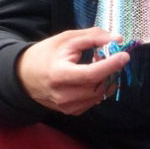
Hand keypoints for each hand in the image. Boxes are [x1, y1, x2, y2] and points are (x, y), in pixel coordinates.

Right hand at [16, 28, 130, 115]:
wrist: (25, 75)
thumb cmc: (47, 54)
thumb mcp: (67, 38)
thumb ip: (93, 37)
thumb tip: (117, 39)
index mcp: (58, 75)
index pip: (90, 74)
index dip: (110, 65)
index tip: (124, 55)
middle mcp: (62, 95)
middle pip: (97, 85)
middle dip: (108, 70)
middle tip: (108, 56)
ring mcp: (66, 107)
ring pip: (98, 94)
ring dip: (105, 79)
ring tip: (98, 65)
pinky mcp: (71, 111)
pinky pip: (94, 101)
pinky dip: (99, 88)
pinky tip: (93, 78)